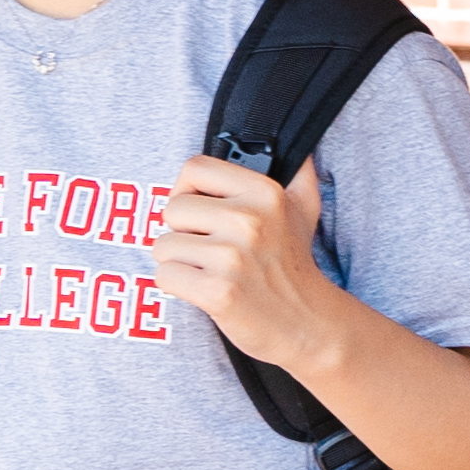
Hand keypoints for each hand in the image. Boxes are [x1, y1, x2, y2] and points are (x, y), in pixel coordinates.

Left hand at [153, 158, 341, 367]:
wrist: (307, 324)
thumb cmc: (295, 265)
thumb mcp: (305, 209)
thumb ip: (299, 172)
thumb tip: (302, 145)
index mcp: (265, 193)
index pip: (194, 168)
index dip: (187, 190)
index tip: (200, 212)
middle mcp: (249, 220)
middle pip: (171, 209)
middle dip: (181, 233)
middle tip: (208, 250)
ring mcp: (233, 257)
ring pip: (163, 246)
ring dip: (178, 263)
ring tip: (208, 272)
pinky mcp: (218, 292)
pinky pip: (164, 276)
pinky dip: (177, 286)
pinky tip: (203, 290)